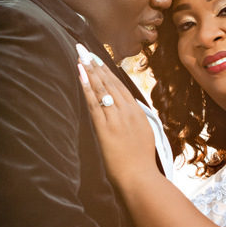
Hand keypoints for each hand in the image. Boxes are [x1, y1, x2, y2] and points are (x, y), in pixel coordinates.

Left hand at [77, 45, 155, 186]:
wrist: (139, 176)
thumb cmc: (141, 161)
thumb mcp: (145, 135)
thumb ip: (136, 120)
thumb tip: (129, 112)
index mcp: (138, 112)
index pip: (120, 86)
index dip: (107, 71)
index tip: (98, 59)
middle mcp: (127, 111)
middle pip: (110, 82)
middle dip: (96, 64)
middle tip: (85, 50)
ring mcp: (116, 117)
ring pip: (101, 88)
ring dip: (89, 70)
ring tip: (80, 56)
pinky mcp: (105, 127)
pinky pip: (94, 102)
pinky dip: (87, 86)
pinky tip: (80, 74)